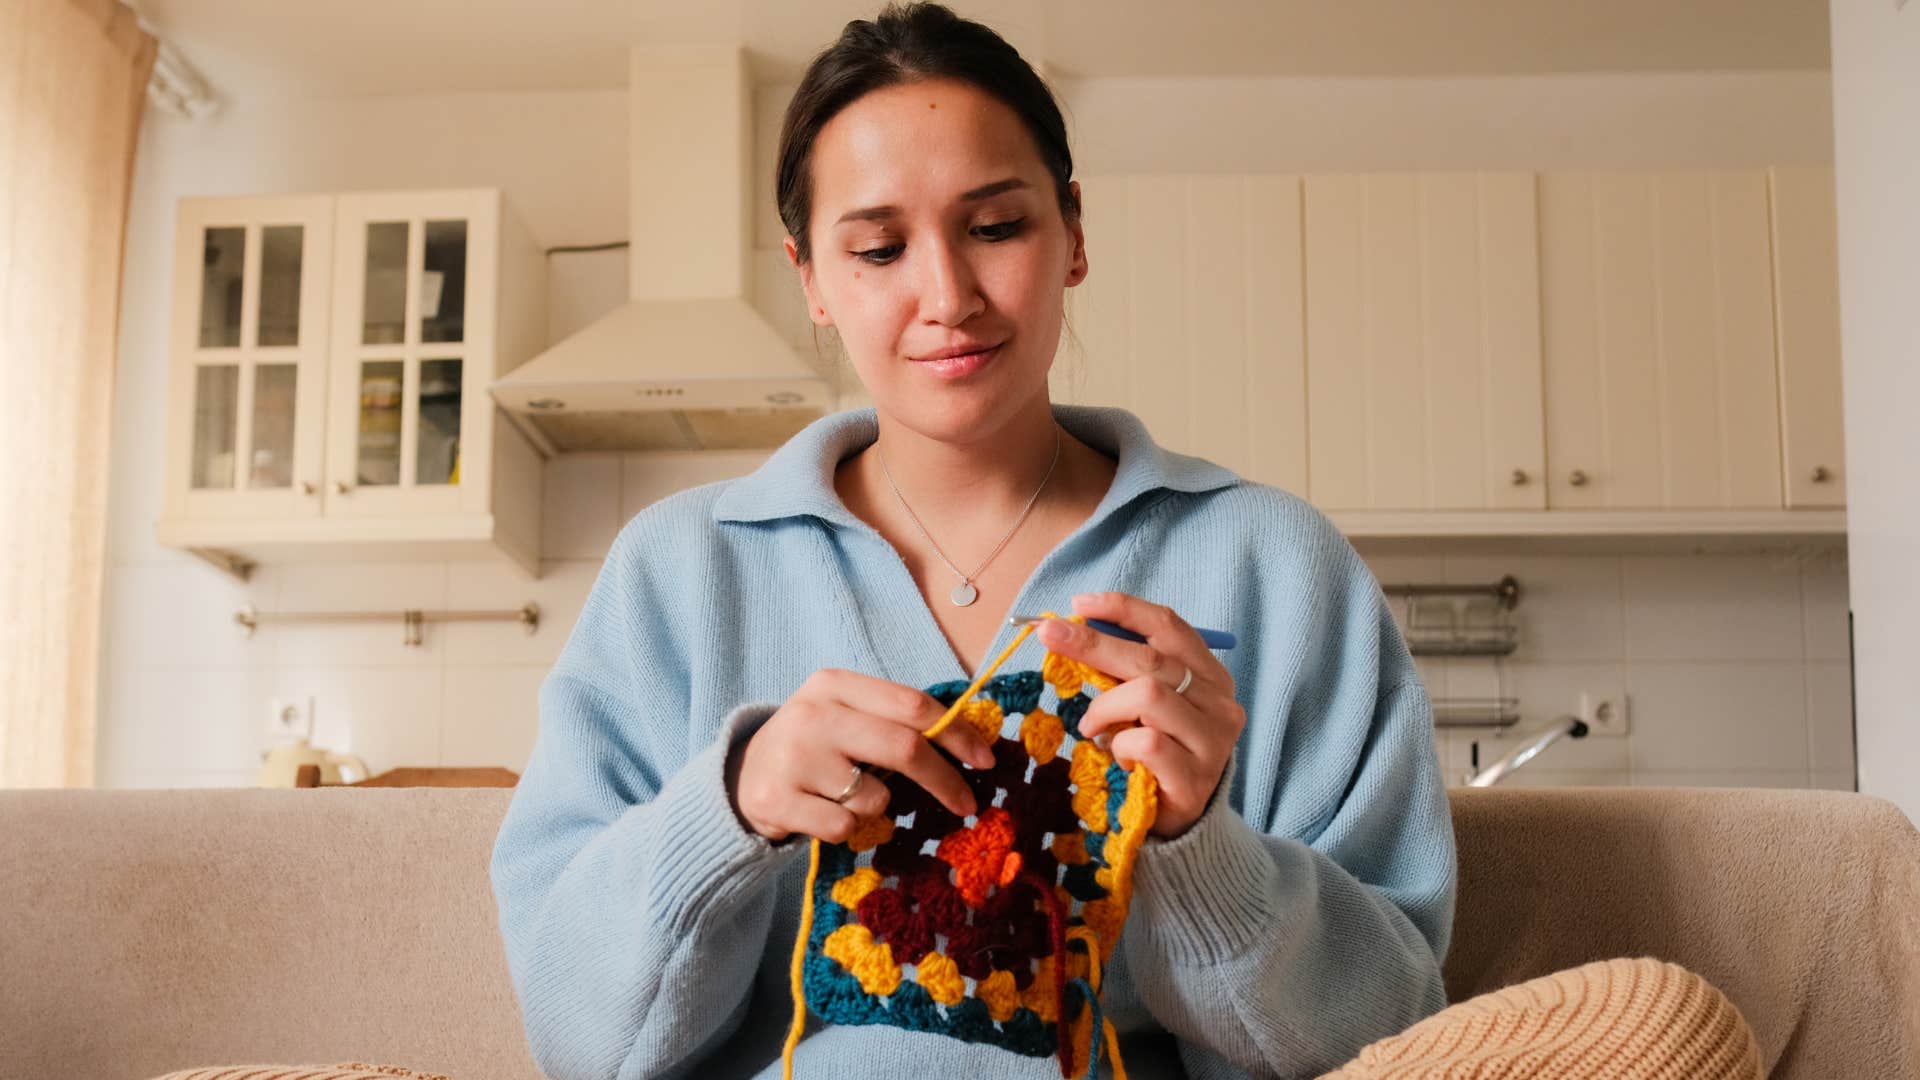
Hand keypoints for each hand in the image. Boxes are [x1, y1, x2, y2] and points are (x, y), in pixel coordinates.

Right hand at [730, 668, 997, 843]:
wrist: (742, 776)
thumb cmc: (815, 746)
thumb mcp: (847, 716)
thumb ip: (896, 721)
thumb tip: (971, 744)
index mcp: (835, 684)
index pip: (912, 704)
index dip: (956, 733)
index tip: (985, 759)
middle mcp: (813, 714)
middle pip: (903, 748)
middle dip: (945, 780)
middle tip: (968, 804)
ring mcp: (793, 757)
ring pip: (874, 797)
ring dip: (877, 807)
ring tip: (845, 796)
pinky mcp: (777, 799)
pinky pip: (844, 827)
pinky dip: (846, 829)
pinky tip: (820, 812)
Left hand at [1037, 592, 1244, 839]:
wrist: (1180, 823)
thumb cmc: (1157, 754)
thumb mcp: (1145, 706)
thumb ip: (1126, 671)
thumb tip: (1072, 629)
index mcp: (1210, 676)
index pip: (1169, 627)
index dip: (1123, 610)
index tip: (1079, 604)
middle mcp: (1219, 703)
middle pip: (1150, 659)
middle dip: (1093, 643)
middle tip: (1050, 635)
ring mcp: (1213, 741)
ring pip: (1149, 695)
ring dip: (1106, 708)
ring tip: (1092, 728)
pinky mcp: (1197, 777)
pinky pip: (1146, 741)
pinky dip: (1120, 745)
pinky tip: (1119, 758)